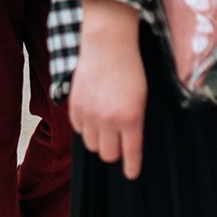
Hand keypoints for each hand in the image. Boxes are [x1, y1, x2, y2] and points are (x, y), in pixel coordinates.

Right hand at [71, 0, 147, 179]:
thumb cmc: (129, 68)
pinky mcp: (75, 104)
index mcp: (131, 117)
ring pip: (91, 144)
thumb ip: (135, 122)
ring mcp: (89, 112)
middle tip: (117, 141)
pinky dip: (84, 126)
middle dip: (113, 151)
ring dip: (98, 139)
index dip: (131, 167)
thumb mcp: (141, 97)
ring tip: (103, 126)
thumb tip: (128, 143)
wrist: (107, 43)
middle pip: (107, 154)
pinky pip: (78, 128)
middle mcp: (109, 119)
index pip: (131, 154)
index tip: (131, 174)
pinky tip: (92, 113)